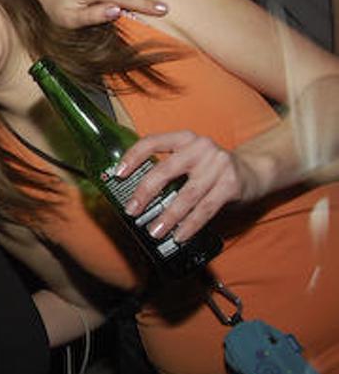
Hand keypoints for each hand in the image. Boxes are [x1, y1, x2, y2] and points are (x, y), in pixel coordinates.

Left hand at [115, 131, 258, 241]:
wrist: (255, 169)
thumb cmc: (210, 168)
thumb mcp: (189, 159)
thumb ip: (167, 170)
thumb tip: (135, 196)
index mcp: (184, 138)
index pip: (152, 142)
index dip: (133, 157)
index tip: (118, 174)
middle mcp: (201, 147)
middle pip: (165, 170)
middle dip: (145, 192)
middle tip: (132, 211)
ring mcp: (218, 165)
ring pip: (186, 194)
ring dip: (168, 216)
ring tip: (154, 231)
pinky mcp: (231, 184)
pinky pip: (206, 209)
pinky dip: (190, 225)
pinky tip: (179, 235)